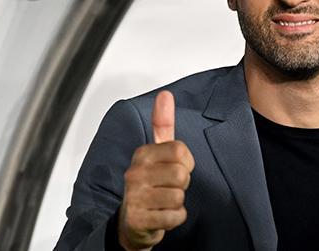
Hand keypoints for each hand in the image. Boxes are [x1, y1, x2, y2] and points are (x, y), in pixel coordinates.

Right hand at [118, 91, 194, 249]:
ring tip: (164, 202)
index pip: (181, 151)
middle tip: (168, 188)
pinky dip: (174, 219)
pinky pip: (175, 217)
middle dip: (182, 185)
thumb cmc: (149, 185)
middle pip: (181, 174)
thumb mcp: (157, 153)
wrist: (132, 223)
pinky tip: (162, 215)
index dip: (186, 163)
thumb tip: (165, 95)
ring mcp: (134, 196)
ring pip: (179, 197)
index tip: (175, 168)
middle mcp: (135, 173)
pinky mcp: (138, 219)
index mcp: (142, 154)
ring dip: (177, 203)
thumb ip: (163, 124)